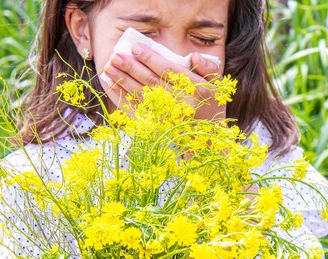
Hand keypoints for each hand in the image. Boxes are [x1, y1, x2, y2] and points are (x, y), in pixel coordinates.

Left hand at [102, 44, 224, 119]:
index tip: (135, 48)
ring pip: (141, 95)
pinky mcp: (156, 128)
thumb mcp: (218, 86)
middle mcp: (181, 104)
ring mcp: (167, 118)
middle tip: (116, 56)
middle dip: (132, 67)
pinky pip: (135, 111)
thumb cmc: (211, 108)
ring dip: (123, 80)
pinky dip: (122, 98)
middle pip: (152, 82)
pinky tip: (112, 86)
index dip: (150, 59)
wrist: (208, 141)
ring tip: (109, 67)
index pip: (169, 71)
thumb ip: (207, 68)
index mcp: (196, 91)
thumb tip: (192, 56)